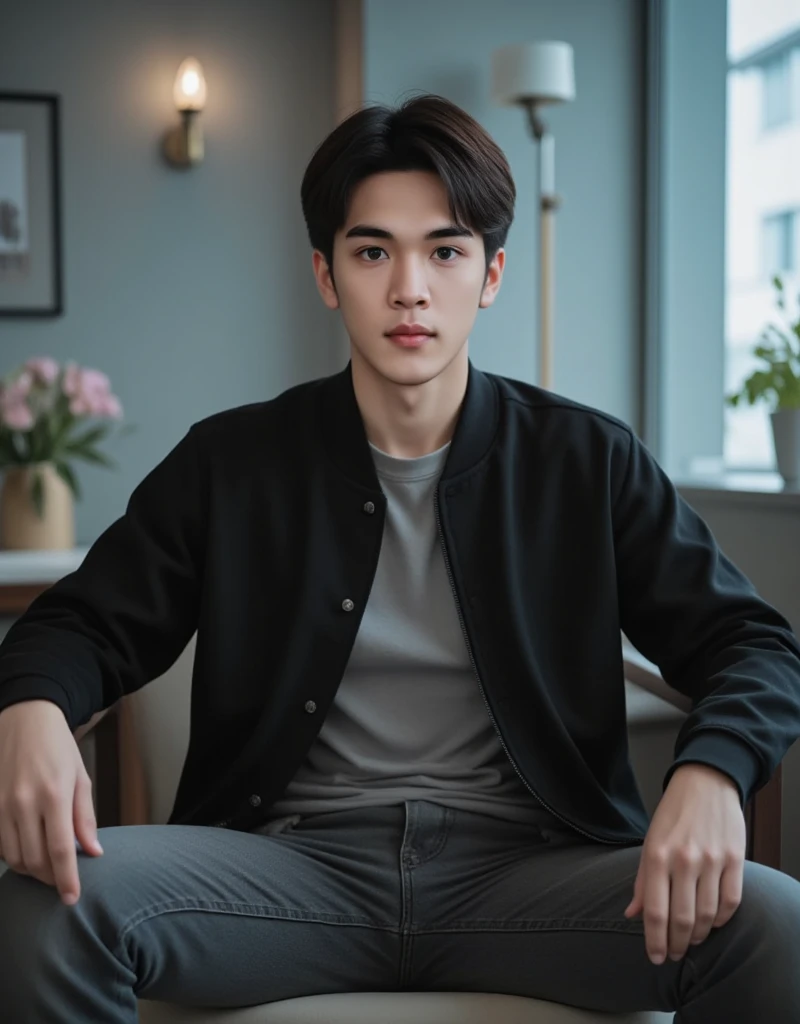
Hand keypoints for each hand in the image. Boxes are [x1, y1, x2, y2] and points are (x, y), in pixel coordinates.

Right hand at [0, 700, 102, 903]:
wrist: (25, 719)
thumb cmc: (59, 748)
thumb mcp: (80, 778)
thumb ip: (85, 817)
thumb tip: (93, 852)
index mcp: (53, 794)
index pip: (59, 850)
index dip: (66, 879)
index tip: (72, 899)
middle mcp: (24, 802)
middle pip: (34, 860)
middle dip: (50, 879)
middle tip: (63, 883)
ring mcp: (2, 804)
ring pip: (13, 857)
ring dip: (31, 871)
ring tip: (48, 870)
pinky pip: (0, 844)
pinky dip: (14, 856)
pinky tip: (29, 852)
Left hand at [624, 763, 745, 964]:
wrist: (705, 783)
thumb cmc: (673, 815)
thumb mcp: (649, 842)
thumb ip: (642, 881)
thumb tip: (632, 915)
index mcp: (657, 855)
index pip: (655, 911)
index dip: (655, 941)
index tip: (656, 957)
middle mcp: (684, 860)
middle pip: (682, 919)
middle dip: (677, 944)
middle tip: (674, 954)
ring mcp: (711, 860)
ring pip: (708, 915)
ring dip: (699, 935)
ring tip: (692, 940)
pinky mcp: (734, 858)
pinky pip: (731, 901)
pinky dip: (722, 919)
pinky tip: (714, 922)